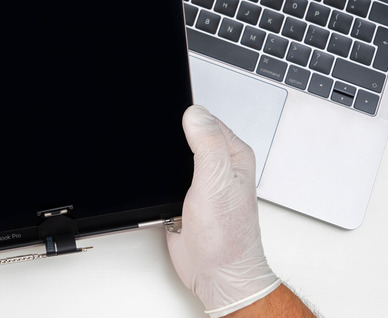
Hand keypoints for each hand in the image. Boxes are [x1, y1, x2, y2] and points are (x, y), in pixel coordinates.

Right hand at [166, 105, 279, 316]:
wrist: (216, 274)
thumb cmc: (227, 238)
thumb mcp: (217, 182)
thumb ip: (207, 144)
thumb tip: (195, 113)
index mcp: (233, 154)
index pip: (206, 120)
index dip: (185, 119)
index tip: (170, 124)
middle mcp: (218, 165)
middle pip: (186, 135)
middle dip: (169, 139)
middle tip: (161, 150)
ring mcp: (200, 181)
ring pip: (172, 156)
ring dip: (161, 161)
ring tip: (159, 169)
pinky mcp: (182, 197)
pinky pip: (163, 178)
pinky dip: (155, 180)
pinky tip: (155, 185)